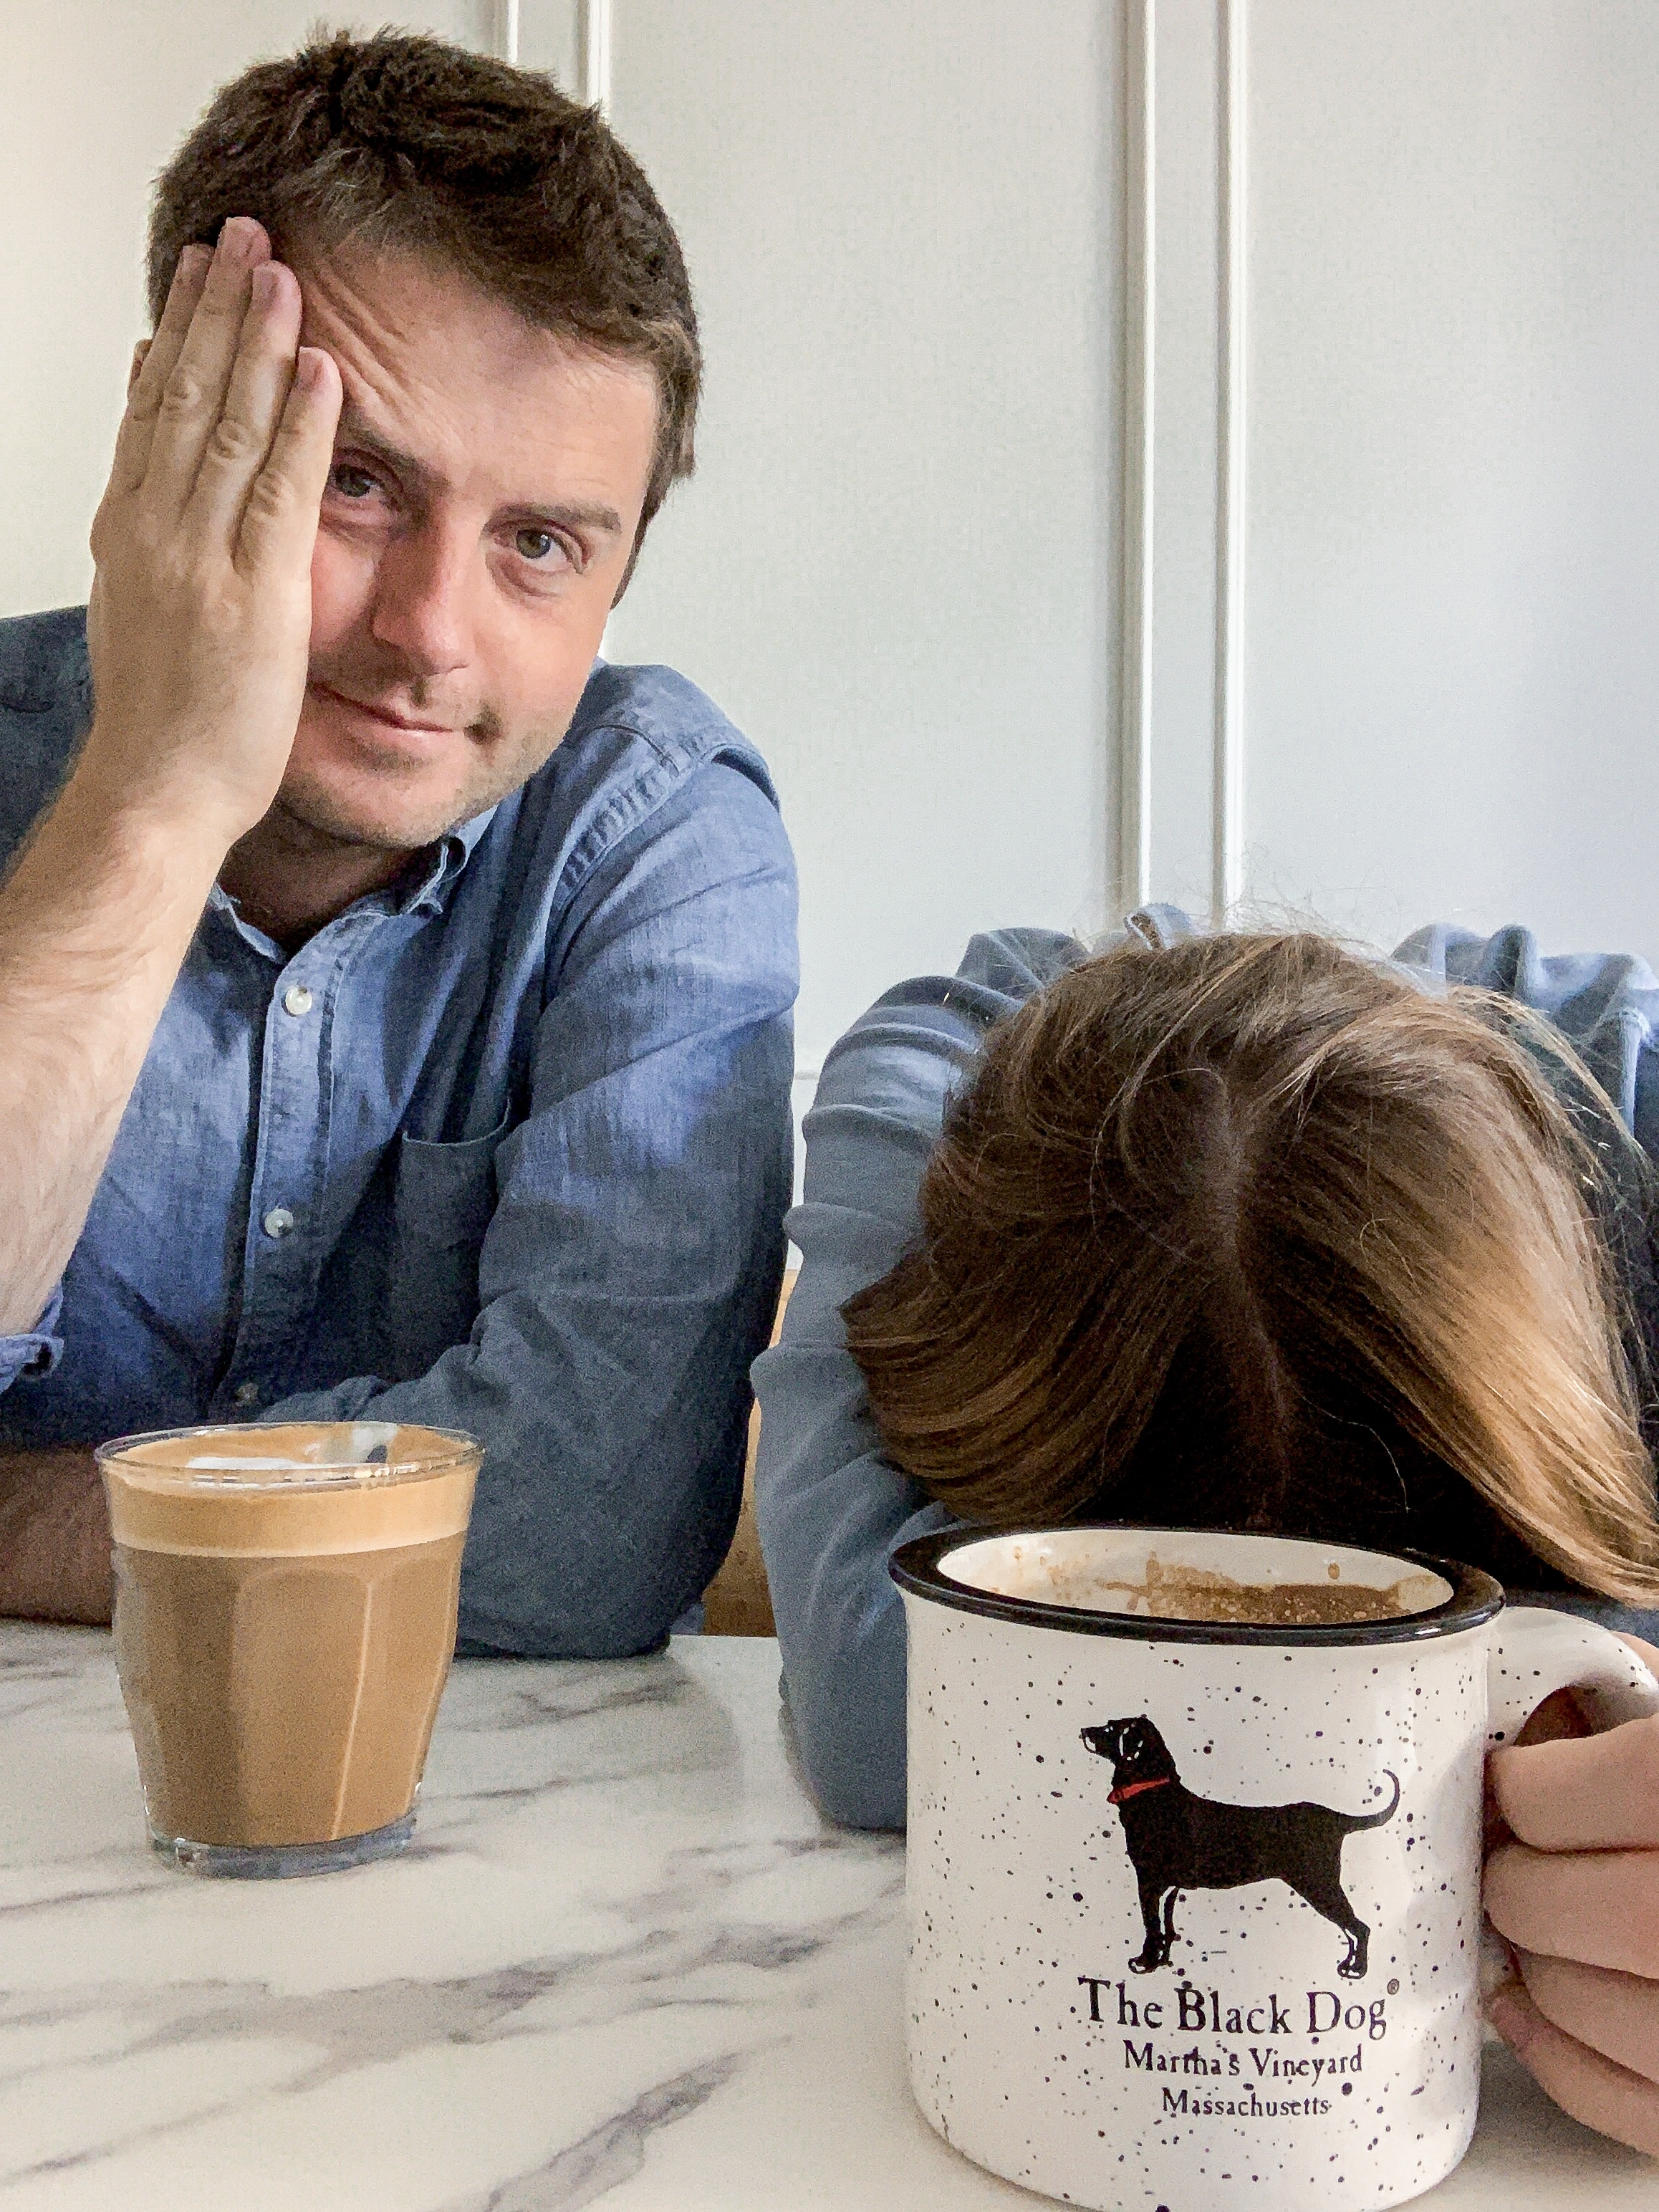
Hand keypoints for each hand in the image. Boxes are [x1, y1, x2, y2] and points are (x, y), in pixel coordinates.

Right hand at [83, 217, 341, 846]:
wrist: (157, 790)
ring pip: (230, 424)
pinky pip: (284, 491)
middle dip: (217, 308)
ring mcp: (204, 559)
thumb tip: (156, 473)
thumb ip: (150, 538)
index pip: (154, 409)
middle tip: (243, 233)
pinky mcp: (257, 596)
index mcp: (132, 532)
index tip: (197, 271)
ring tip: (282, 268)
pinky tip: (321, 368)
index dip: (180, 333)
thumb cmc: (160, 720)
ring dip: (259, 340)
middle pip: (189, 394)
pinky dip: (304, 425)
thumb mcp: (140, 609)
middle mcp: (160, 530)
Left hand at [1484, 1634, 1658, 2153]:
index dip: (1519, 1788)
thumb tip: (1526, 1704)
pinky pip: (1617, 2098)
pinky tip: (1538, 2005)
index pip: (1554, 1799)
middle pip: (1553, 1904)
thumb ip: (1629, 1695)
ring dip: (1535, 1961)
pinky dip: (1557, 2054)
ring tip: (1544, 1921)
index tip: (1516, 1782)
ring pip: (1574, 2001)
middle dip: (1516, 1876)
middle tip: (1520, 1855)